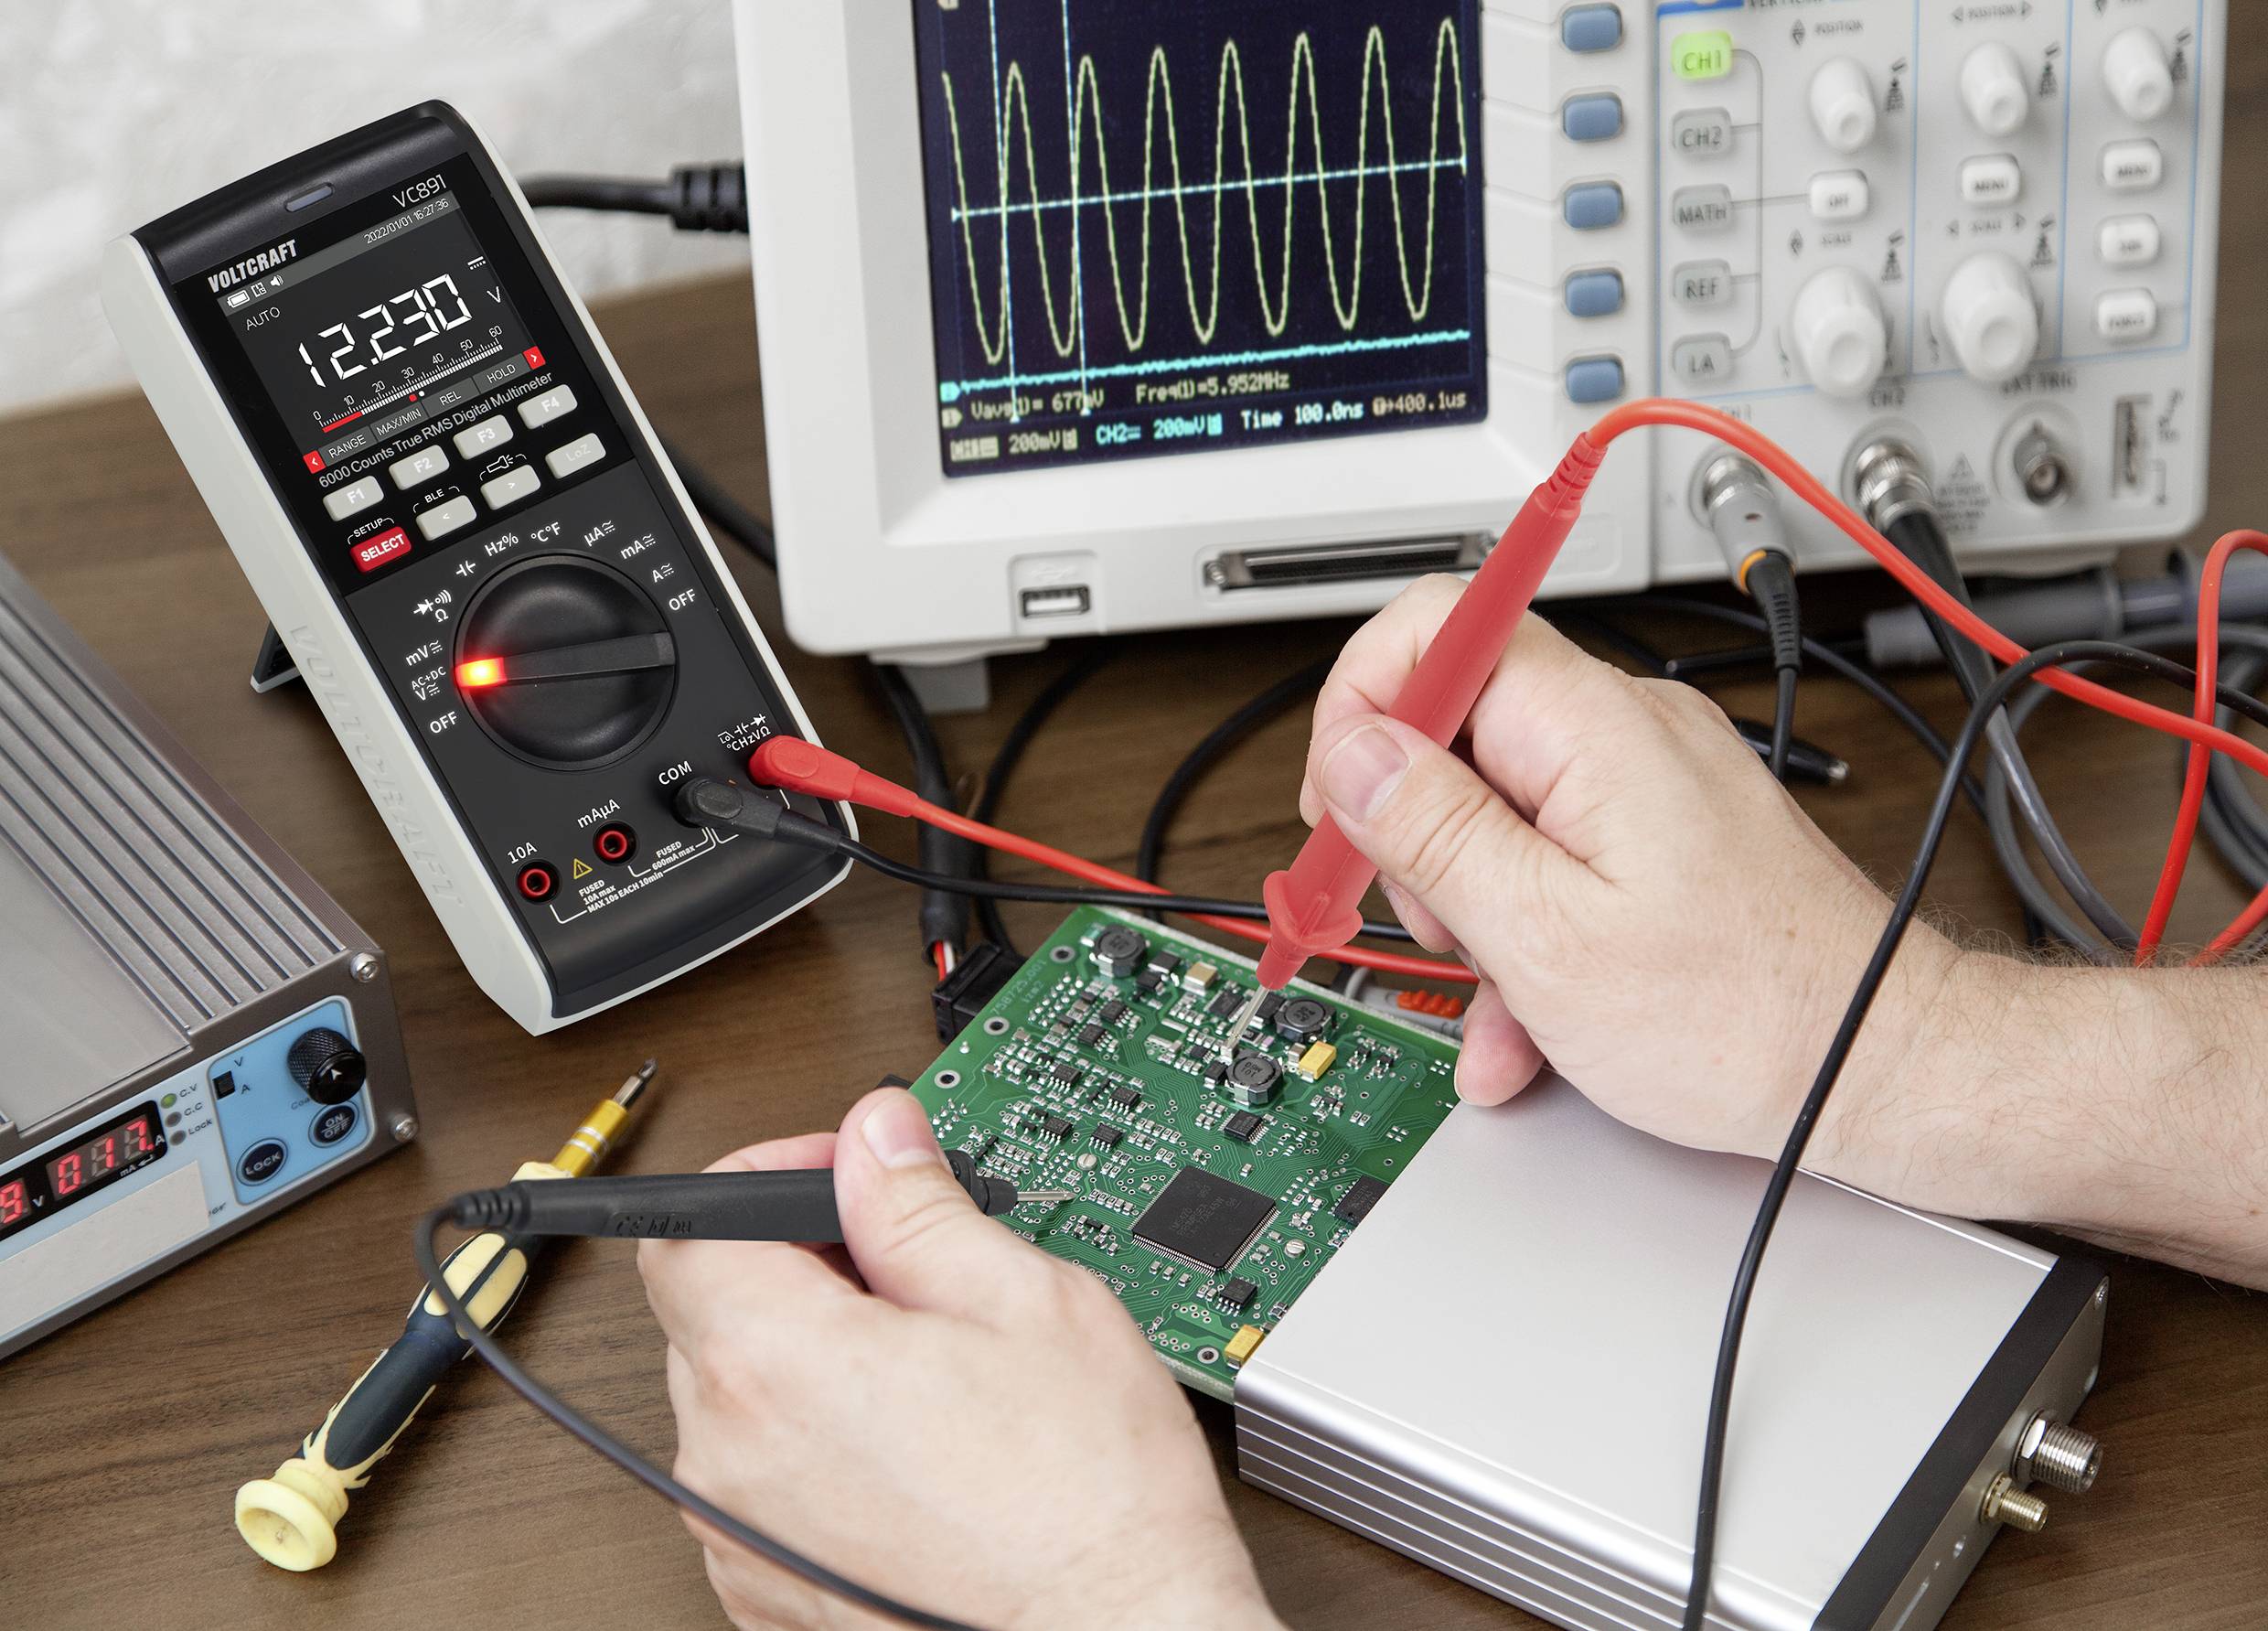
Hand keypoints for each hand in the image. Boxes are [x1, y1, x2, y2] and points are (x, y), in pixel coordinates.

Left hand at [637, 1088, 1279, 1630]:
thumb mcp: (1024, 1299)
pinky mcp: (765, 1594)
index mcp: (779, 1363)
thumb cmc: (1086, 1500)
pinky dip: (813, 1447)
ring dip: (807, 1358)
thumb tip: (878, 1138)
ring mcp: (739, 1539)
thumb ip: (919, 1205)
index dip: (764, 1178)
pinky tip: (913, 1447)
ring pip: (737, 1399)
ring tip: (927, 1368)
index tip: (840, 1177)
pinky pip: (760, 1483)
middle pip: (710, 1308)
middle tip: (906, 1267)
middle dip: (797, 1264)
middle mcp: (732, 1459)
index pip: (690, 1225)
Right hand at [1297, 577, 1975, 1185]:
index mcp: (1592, 727)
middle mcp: (1623, 732)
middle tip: (1424, 920)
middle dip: (1413, 834)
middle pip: (1452, 729)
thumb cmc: (1747, 1016)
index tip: (1342, 803)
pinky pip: (1549, 861)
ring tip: (1499, 993)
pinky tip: (1526, 1025)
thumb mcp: (1545, 936)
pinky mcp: (1657, 839)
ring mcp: (1643, 785)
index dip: (1363, 703)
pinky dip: (1521, 937)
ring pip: (1492, 812)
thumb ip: (1434, 831)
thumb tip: (1355, 753)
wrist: (1875, 1069)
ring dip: (1467, 910)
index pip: (1440, 623)